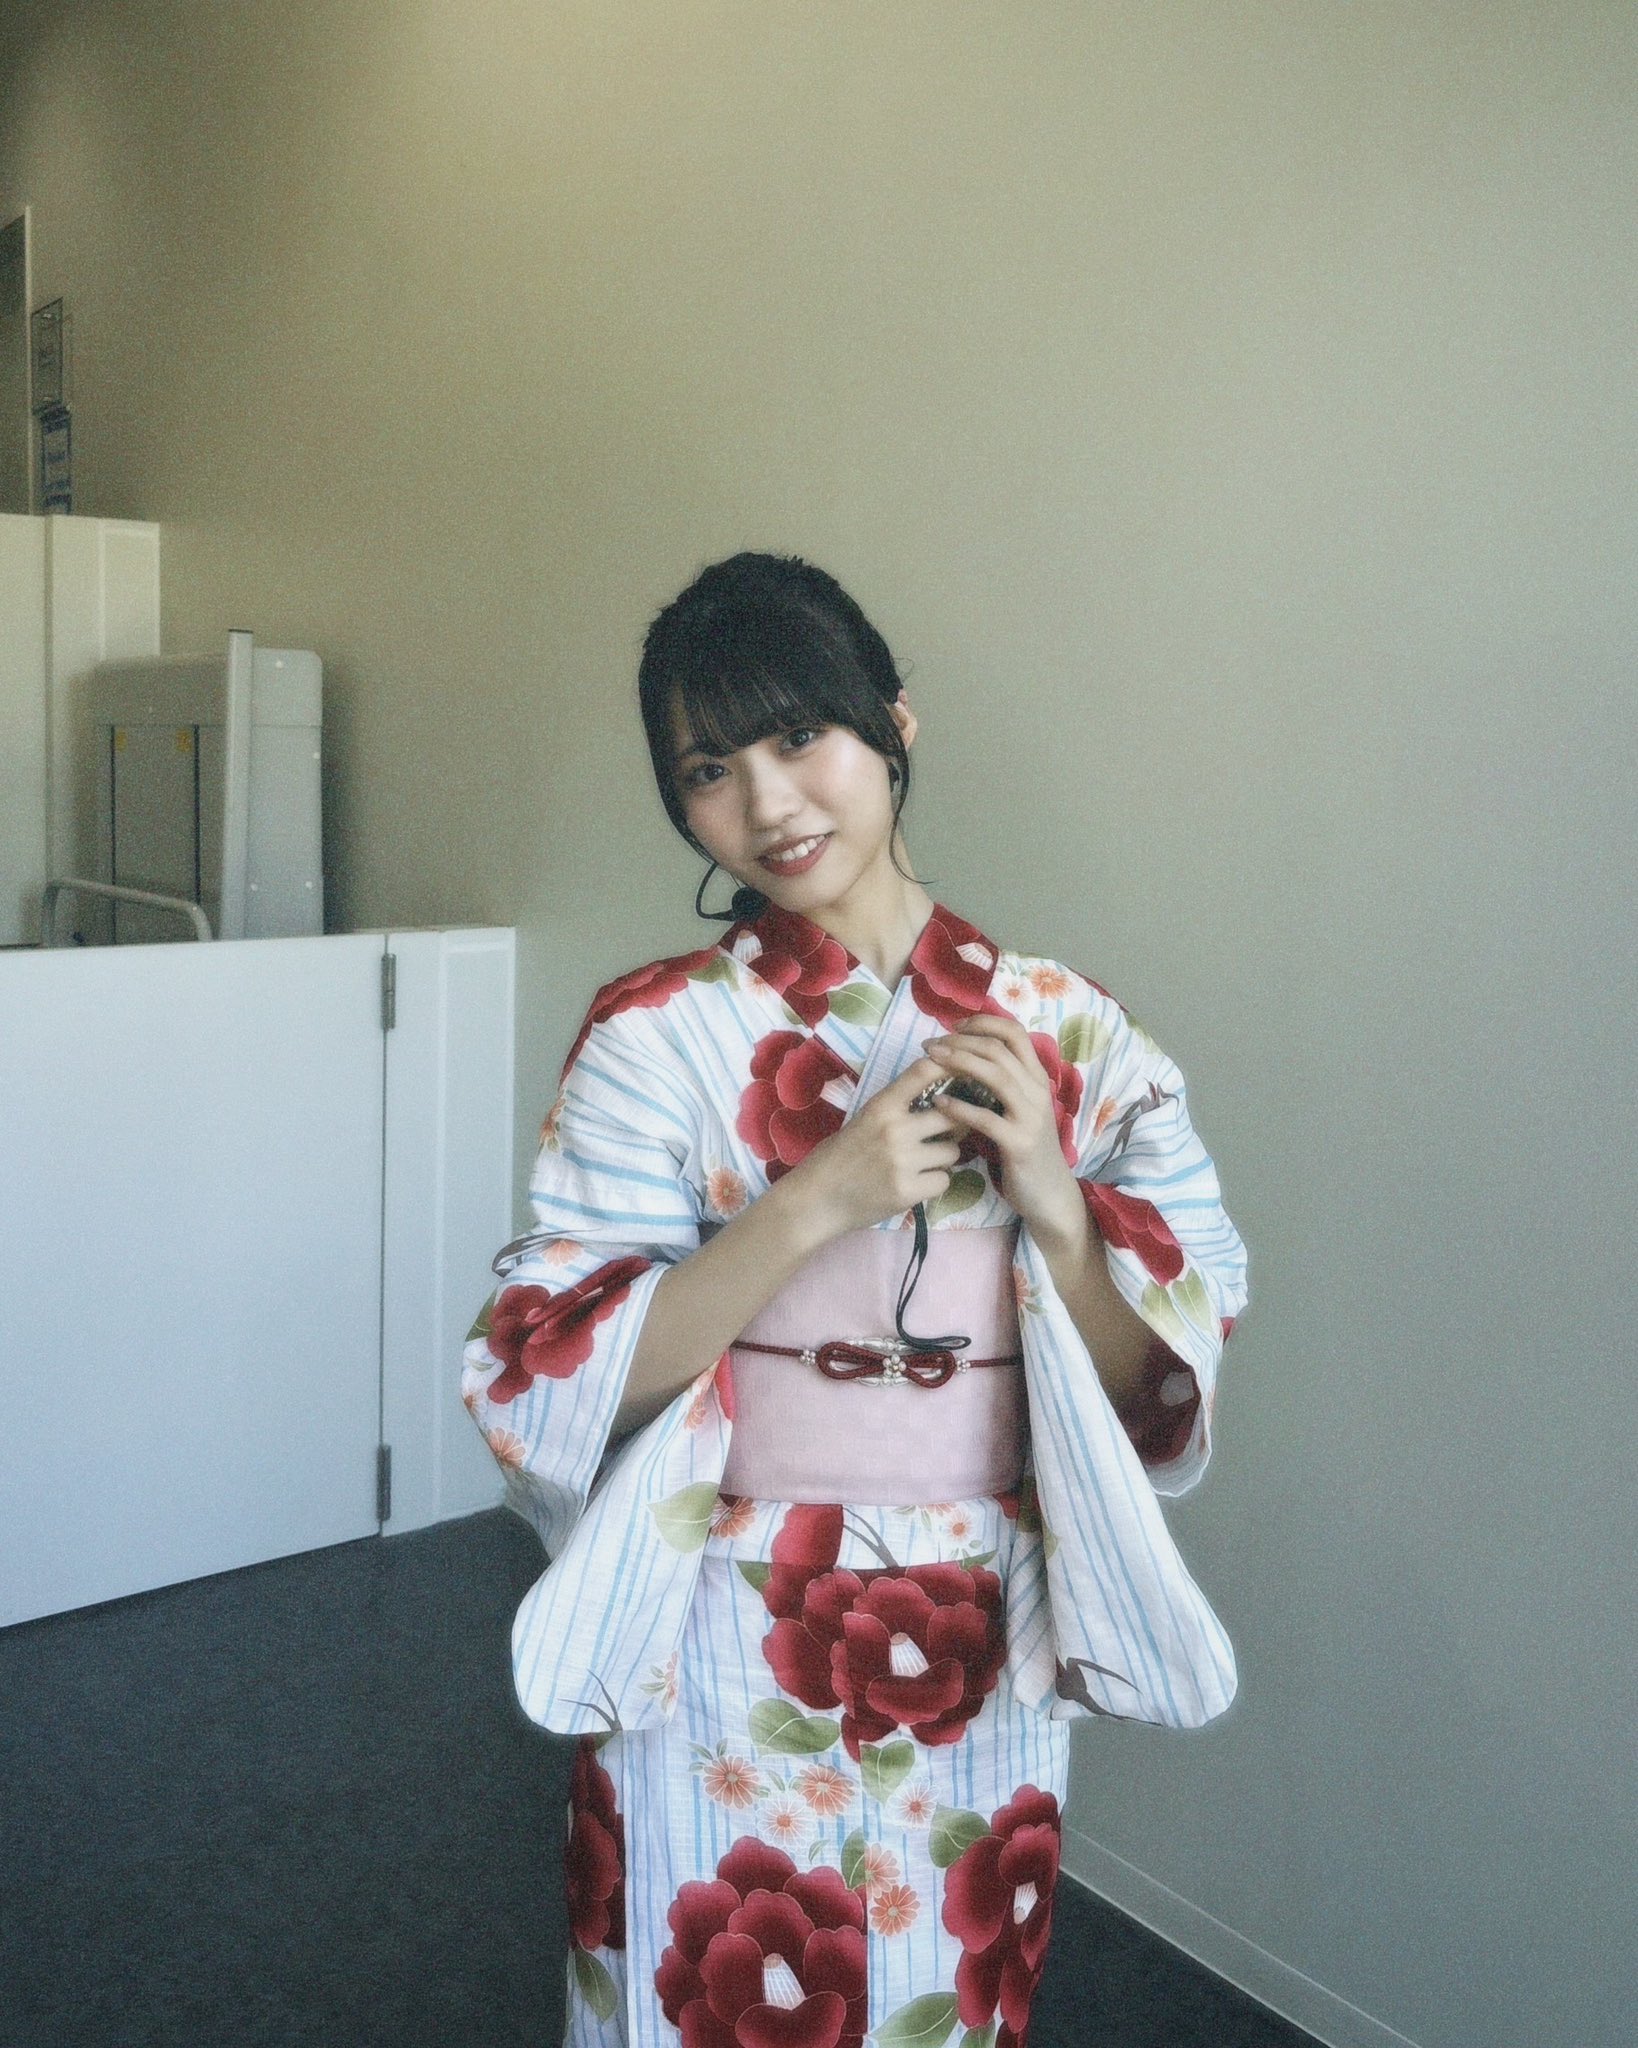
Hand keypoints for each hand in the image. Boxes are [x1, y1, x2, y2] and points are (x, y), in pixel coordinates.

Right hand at [782, 1054, 962, 1236]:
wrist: (817, 1199)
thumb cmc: (839, 1157)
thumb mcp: (864, 1120)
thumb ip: (897, 1109)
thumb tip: (941, 1098)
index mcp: (881, 1106)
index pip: (922, 1072)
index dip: (949, 1066)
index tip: (961, 1071)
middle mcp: (894, 1129)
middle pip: (950, 1116)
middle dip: (954, 1126)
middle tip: (944, 1134)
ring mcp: (902, 1161)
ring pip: (952, 1152)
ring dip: (943, 1158)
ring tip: (922, 1164)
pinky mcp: (908, 1191)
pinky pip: (944, 1180)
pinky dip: (934, 1183)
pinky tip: (916, 1184)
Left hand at [919, 1015, 1080, 1237]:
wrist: (1049, 1193)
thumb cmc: (1025, 1148)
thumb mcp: (1018, 1109)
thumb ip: (1002, 1083)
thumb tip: (966, 1056)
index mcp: (1037, 1078)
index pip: (1015, 1033)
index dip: (983, 1023)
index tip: (953, 1027)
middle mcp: (1037, 1091)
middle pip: (999, 1049)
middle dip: (961, 1041)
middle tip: (929, 1044)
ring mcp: (1031, 1116)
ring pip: (996, 1075)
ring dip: (960, 1062)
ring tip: (931, 1061)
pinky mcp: (1020, 1143)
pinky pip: (987, 1119)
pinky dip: (960, 1107)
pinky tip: (939, 1103)